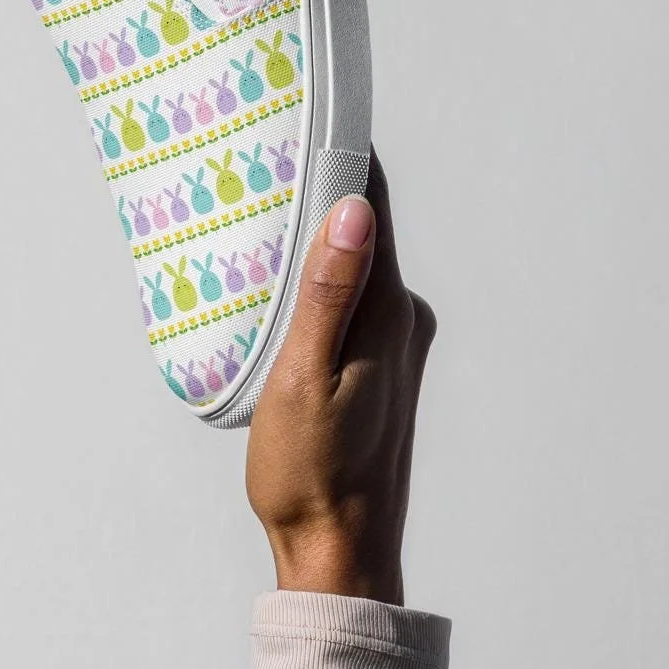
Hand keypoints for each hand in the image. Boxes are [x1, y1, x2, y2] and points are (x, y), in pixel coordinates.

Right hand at [246, 156, 432, 605]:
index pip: (374, 206)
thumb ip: (329, 293)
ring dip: (319, 239)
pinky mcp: (385, 370)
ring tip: (262, 211)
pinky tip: (284, 286)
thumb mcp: (302, 379)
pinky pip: (355, 302)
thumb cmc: (312, 475)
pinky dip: (324, 281)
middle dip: (322, 189)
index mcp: (391, 311)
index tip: (303, 114)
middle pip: (366, 229)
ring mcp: (399, 345)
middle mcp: (406, 319)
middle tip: (263, 155)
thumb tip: (357, 210)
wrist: (342, 554)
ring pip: (358, 267)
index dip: (342, 155)